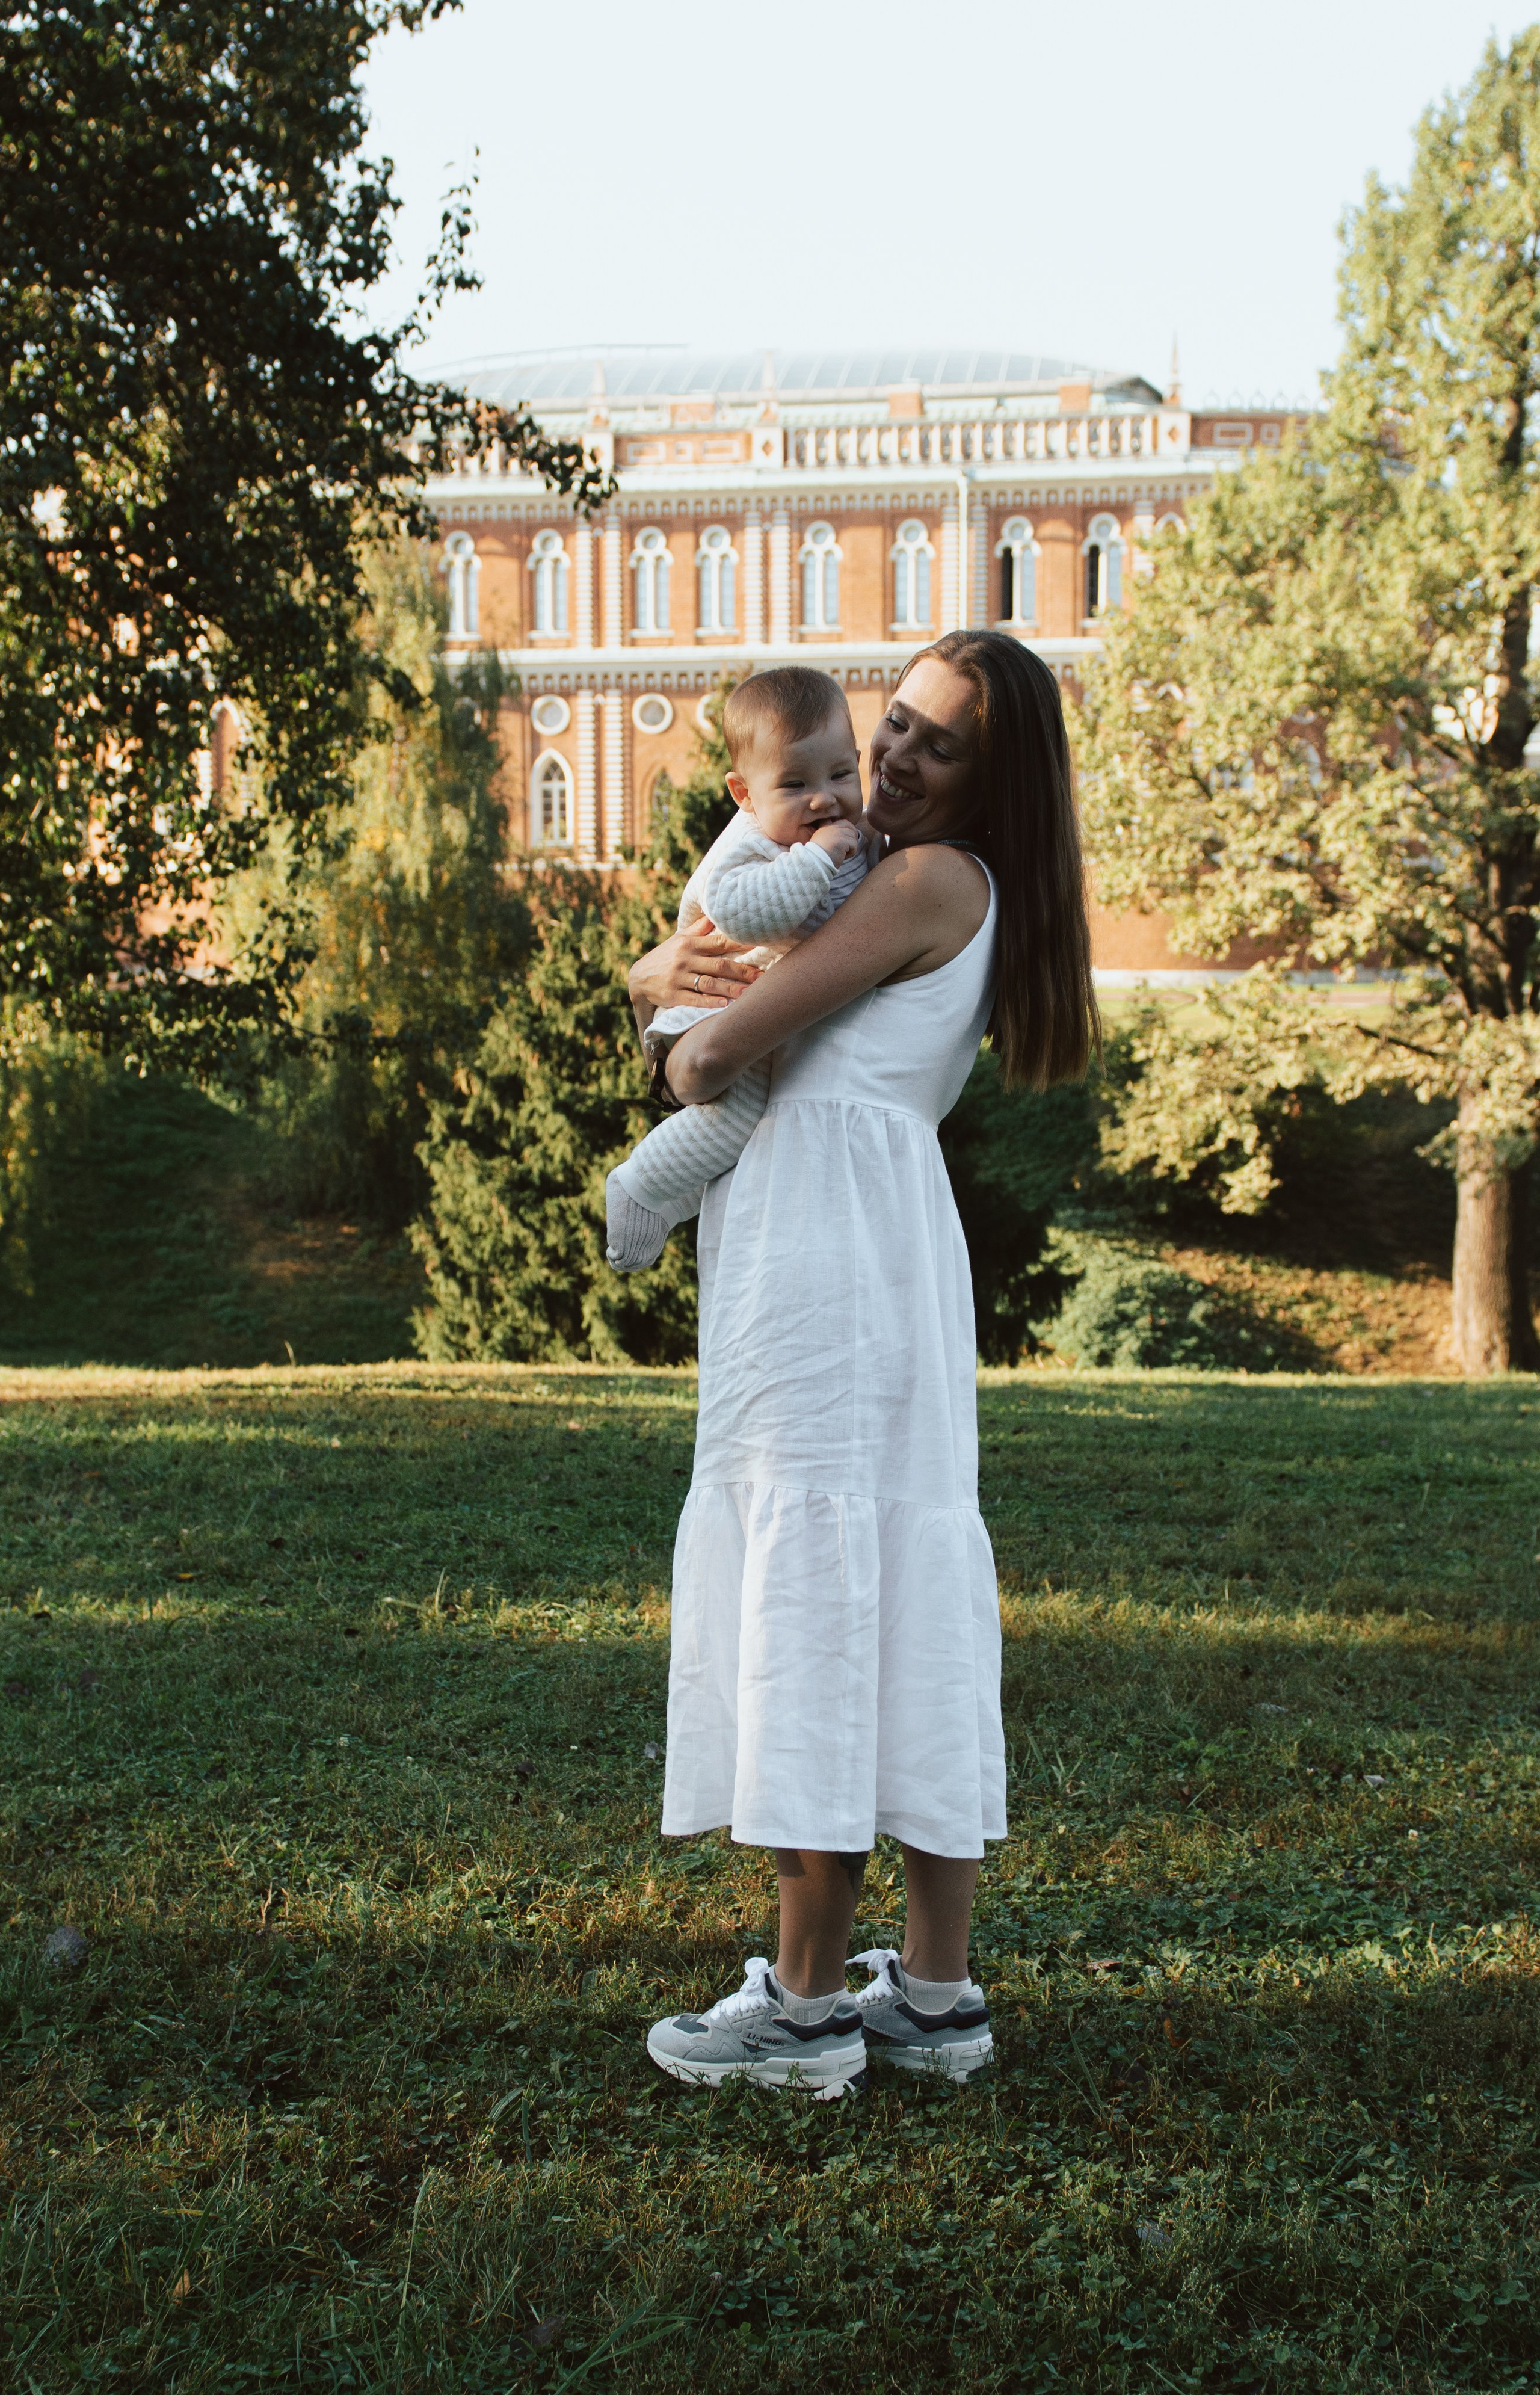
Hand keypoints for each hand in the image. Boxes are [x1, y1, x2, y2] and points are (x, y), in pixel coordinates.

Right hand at [628, 918, 761, 1017]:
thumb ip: (699, 929)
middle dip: (742, 971)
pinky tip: (724, 1004)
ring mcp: (678, 978)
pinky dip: (709, 1002)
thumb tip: (715, 913)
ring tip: (748, 993)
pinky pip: (693, 999)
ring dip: (730, 988)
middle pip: (719, 965)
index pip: (719, 942)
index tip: (759, 943)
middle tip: (761, 977)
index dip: (739, 942)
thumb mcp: (678, 939)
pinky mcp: (673, 995)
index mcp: (689, 944)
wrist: (638, 978)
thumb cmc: (665, 956)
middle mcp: (685, 960)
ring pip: (709, 983)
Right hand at [810, 819, 859, 864]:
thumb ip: (831, 836)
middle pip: (849, 826)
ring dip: (851, 847)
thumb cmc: (818, 858)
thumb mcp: (822, 842)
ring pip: (853, 836)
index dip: (846, 829)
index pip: (842, 822)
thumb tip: (845, 837)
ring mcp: (837, 832)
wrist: (815, 863)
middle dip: (852, 836)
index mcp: (825, 827)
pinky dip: (851, 853)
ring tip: (842, 854)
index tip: (844, 842)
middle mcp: (831, 827)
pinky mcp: (843, 839)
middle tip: (848, 847)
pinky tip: (842, 857)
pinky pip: (854, 845)